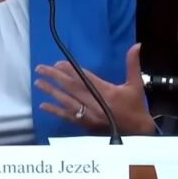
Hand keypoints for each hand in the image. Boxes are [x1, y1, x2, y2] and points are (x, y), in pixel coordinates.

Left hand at [35, 44, 155, 134]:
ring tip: (38, 83)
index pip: (84, 78)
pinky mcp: (86, 126)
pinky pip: (68, 117)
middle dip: (55, 77)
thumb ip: (132, 64)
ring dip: (51, 91)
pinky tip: (43, 105)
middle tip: (41, 69)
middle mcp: (96, 103)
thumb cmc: (136, 107)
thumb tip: (137, 45)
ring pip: (67, 101)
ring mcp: (90, 116)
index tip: (57, 63)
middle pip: (71, 88)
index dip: (70, 70)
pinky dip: (55, 111)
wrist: (138, 133)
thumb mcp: (136, 84)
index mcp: (107, 92)